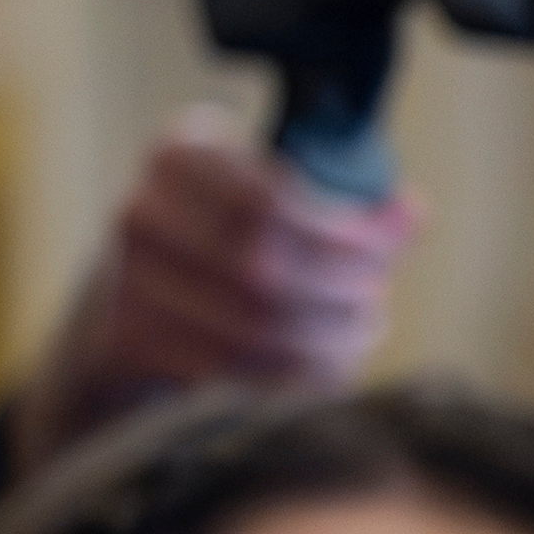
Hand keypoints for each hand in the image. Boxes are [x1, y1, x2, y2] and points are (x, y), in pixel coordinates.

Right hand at [11, 113, 414, 473]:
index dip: (337, 237)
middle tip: (375, 308)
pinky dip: (286, 380)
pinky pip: (225, 371)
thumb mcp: (274, 209)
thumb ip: (346, 210)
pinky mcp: (122, 339)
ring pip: (249, 326)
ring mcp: (121, 277)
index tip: (381, 258)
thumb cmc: (222, 248)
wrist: (124, 308)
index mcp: (181, 154)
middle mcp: (140, 210)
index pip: (269, 200)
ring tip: (356, 341)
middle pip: (263, 267)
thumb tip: (412, 212)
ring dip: (323, 344)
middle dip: (338, 297)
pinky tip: (319, 374)